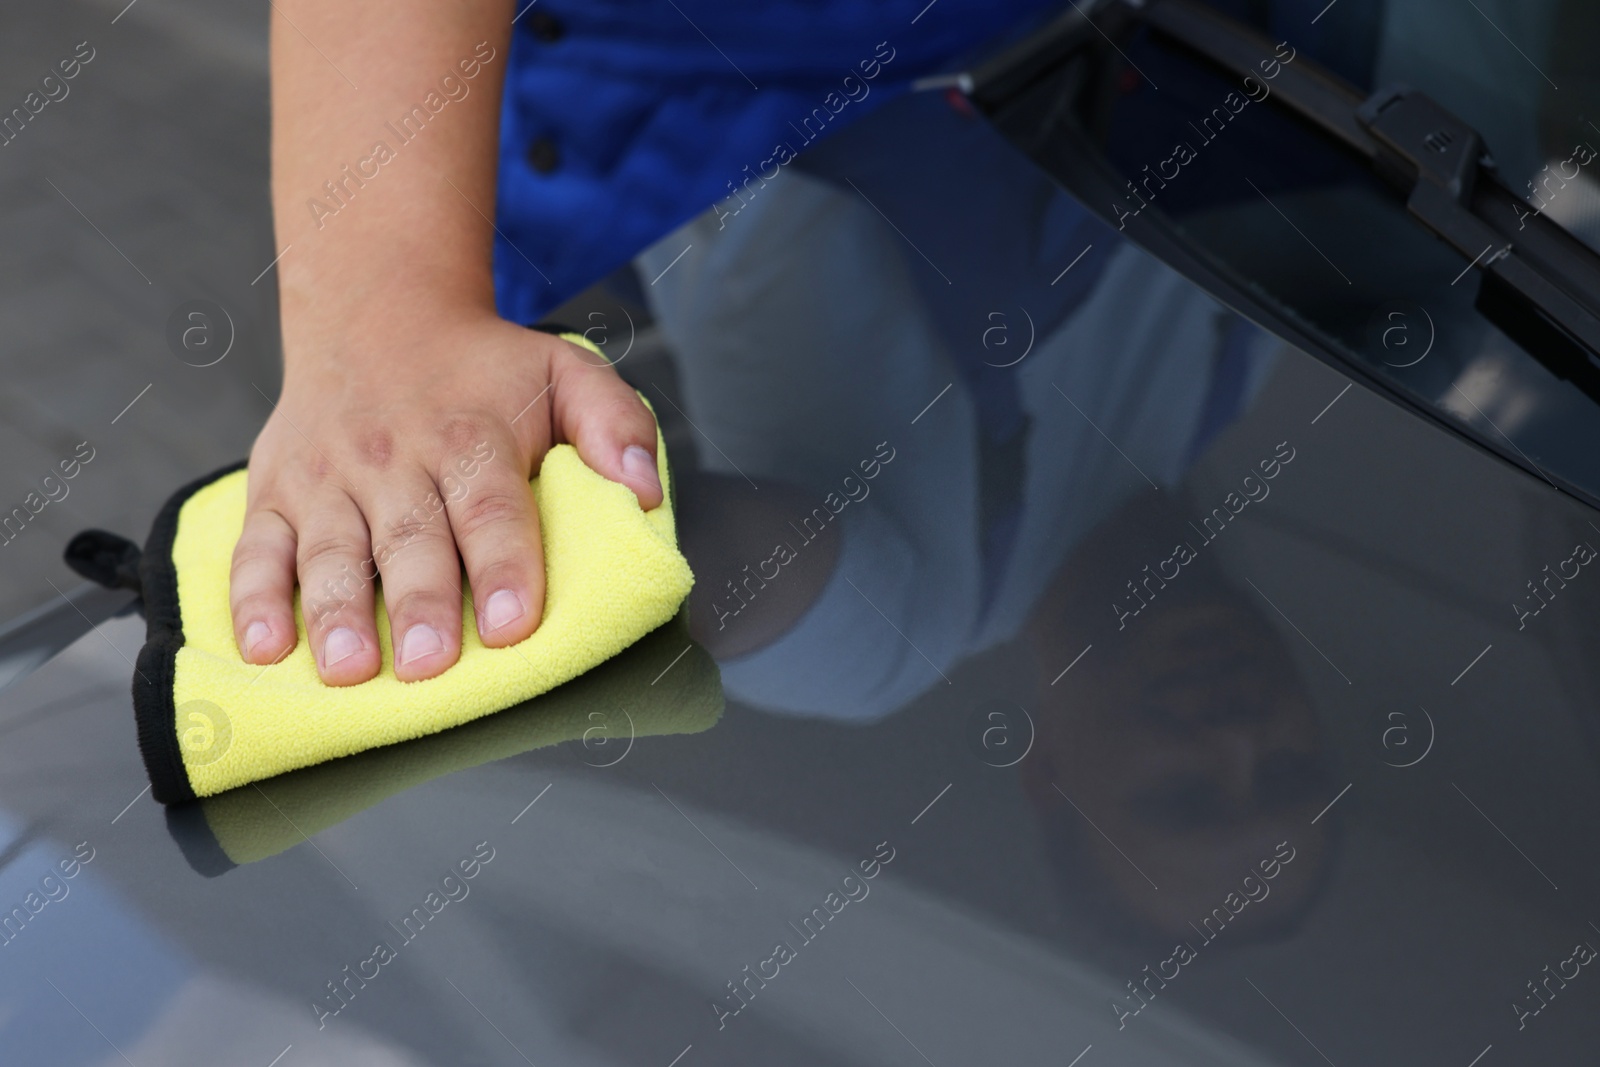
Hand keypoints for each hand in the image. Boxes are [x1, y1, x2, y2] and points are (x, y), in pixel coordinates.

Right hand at [229, 312, 662, 684]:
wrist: (376, 314)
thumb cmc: (486, 369)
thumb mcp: (566, 371)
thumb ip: (615, 426)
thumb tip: (646, 492)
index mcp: (471, 435)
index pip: (492, 507)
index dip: (506, 564)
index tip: (517, 622)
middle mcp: (396, 457)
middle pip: (410, 537)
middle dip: (421, 602)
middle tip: (432, 663)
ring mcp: (329, 477)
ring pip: (330, 550)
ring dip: (337, 612)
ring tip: (350, 669)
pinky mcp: (276, 492)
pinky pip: (258, 548)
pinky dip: (253, 600)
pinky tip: (263, 650)